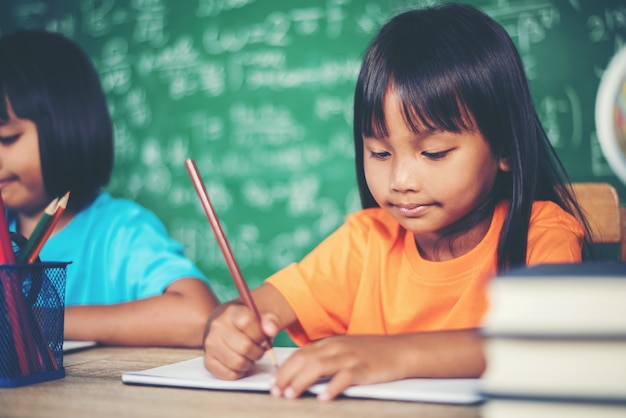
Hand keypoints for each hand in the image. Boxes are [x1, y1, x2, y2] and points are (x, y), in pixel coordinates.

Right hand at [202, 301, 278, 379]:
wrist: (223, 324)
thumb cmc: (245, 321)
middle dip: (258, 352)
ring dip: (249, 363)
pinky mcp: (208, 361)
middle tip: (259, 349)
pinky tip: (240, 362)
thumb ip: (271, 320)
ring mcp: (210, 344)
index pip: (247, 322)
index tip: (263, 336)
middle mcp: (217, 326)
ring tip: (249, 356)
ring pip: (237, 363)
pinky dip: (239, 372)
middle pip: (244, 346)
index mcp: (231, 312)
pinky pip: (229, 374)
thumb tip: (271, 330)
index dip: (260, 334)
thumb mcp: (260, 314)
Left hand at [270, 335, 406, 400]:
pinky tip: (323, 398)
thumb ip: (325, 358)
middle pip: (304, 359)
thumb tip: (302, 373)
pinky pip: (345, 377)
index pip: (300, 354)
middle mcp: (337, 347)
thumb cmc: (371, 354)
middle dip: (286, 376)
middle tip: (276, 391)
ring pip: (319, 366)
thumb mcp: (344, 351)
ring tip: (291, 395)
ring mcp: (350, 357)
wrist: (400, 350)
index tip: (273, 382)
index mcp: (330, 343)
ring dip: (301, 381)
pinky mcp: (364, 368)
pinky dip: (332, 387)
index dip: (284, 369)